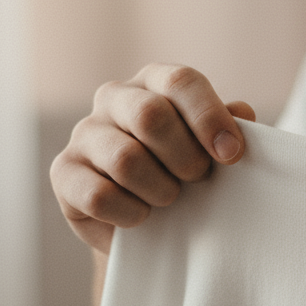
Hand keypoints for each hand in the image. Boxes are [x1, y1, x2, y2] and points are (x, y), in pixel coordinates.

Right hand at [50, 64, 255, 254]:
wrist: (148, 223)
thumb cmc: (185, 172)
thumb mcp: (212, 148)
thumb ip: (230, 126)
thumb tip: (241, 113)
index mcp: (155, 82)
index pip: (180, 81)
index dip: (210, 117)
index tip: (231, 155)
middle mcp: (115, 97)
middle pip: (151, 116)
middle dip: (185, 157)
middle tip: (198, 179)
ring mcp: (85, 133)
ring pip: (125, 160)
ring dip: (160, 189)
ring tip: (170, 199)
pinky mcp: (64, 172)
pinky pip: (99, 195)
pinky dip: (131, 214)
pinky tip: (142, 216)